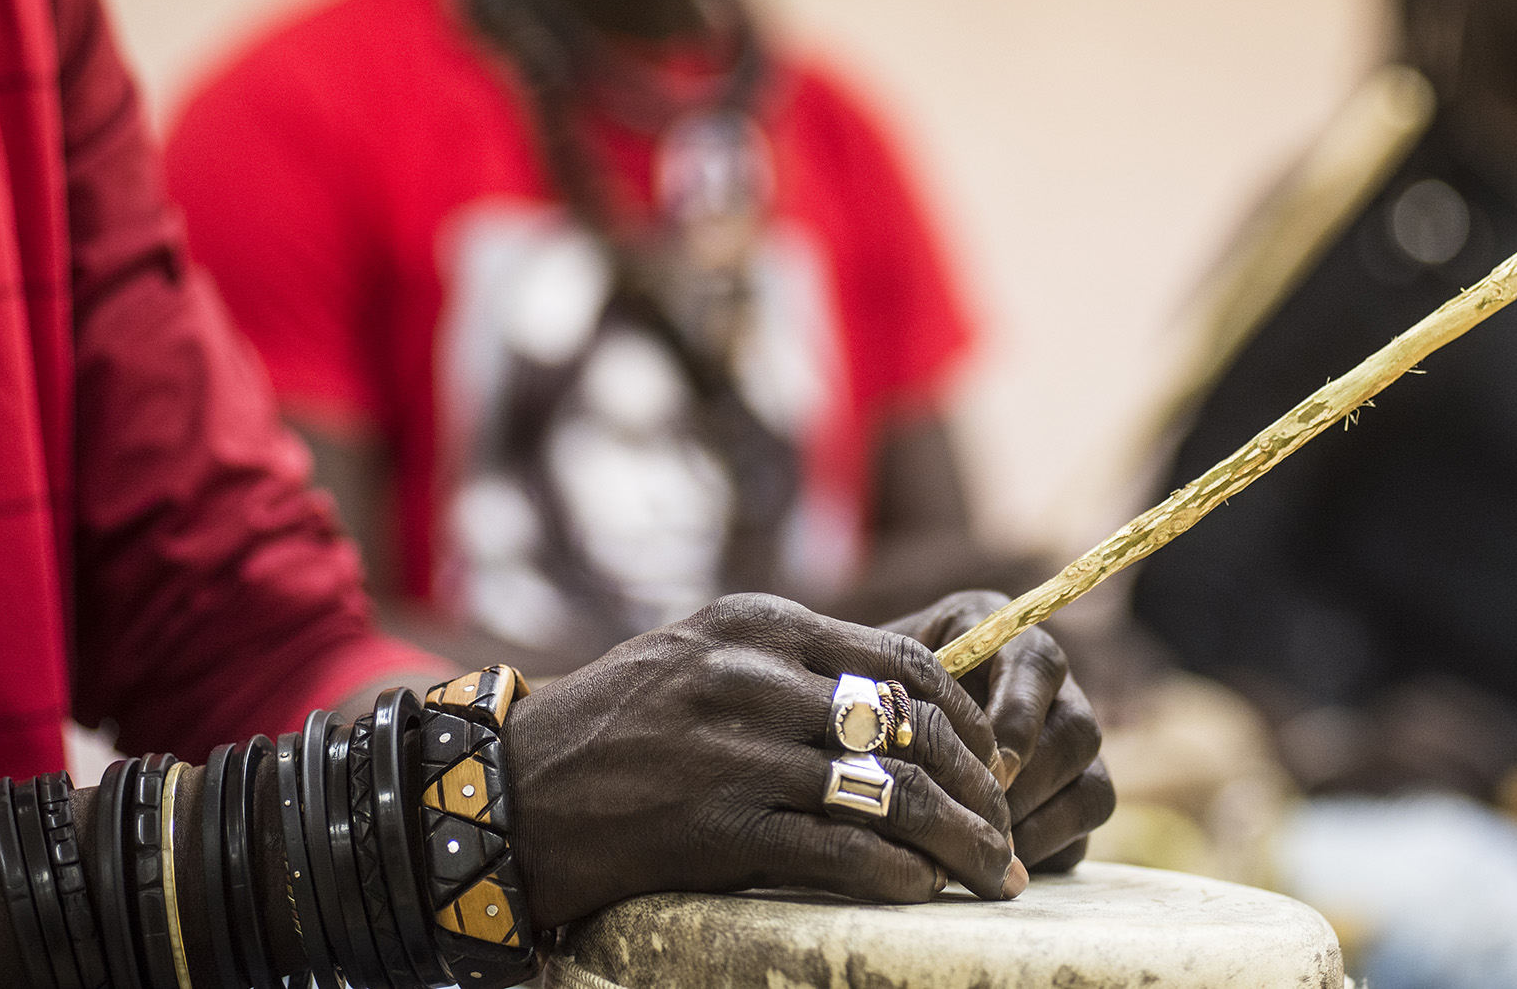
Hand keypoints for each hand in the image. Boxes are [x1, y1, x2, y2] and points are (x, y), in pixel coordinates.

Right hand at [502, 594, 1020, 927]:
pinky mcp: (717, 826)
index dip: (967, 715)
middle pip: (910, 727)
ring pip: (890, 792)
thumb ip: (795, 664)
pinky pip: (840, 849)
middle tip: (1007, 828)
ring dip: (956, 840)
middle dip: (976, 786)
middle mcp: (753, 676)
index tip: (994, 758)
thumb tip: (902, 696)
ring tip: (991, 873)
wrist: (508, 788)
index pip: (904, 661)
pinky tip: (925, 891)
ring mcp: (736, 751)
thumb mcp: (704, 656)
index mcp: (760, 624)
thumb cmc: (617, 724)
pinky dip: (898, 874)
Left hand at [883, 591, 1113, 872]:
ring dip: (1037, 822)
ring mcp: (1069, 750)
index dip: (1019, 716)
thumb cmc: (870, 694)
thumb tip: (902, 732)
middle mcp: (1053, 693)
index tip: (989, 763)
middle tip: (976, 813)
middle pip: (1078, 731)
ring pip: (1091, 786)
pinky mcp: (1071, 801)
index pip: (1039, 664)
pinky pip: (1080, 832)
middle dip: (1030, 782)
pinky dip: (1042, 850)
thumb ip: (896, 691)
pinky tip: (989, 859)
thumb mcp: (876, 674)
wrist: (878, 725)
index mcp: (1007, 643)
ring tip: (980, 843)